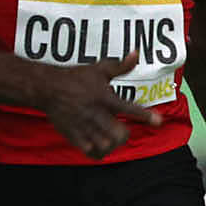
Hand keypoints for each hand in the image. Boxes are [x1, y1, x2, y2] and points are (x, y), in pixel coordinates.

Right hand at [37, 51, 161, 159]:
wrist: (47, 87)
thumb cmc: (76, 78)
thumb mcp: (98, 69)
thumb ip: (120, 66)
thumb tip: (137, 54)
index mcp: (103, 97)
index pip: (128, 108)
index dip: (145, 115)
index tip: (159, 121)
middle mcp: (94, 113)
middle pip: (117, 133)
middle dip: (125, 134)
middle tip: (124, 130)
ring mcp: (83, 125)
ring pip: (105, 144)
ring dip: (113, 144)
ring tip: (113, 138)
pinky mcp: (73, 134)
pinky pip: (90, 151)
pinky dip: (99, 151)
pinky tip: (101, 145)